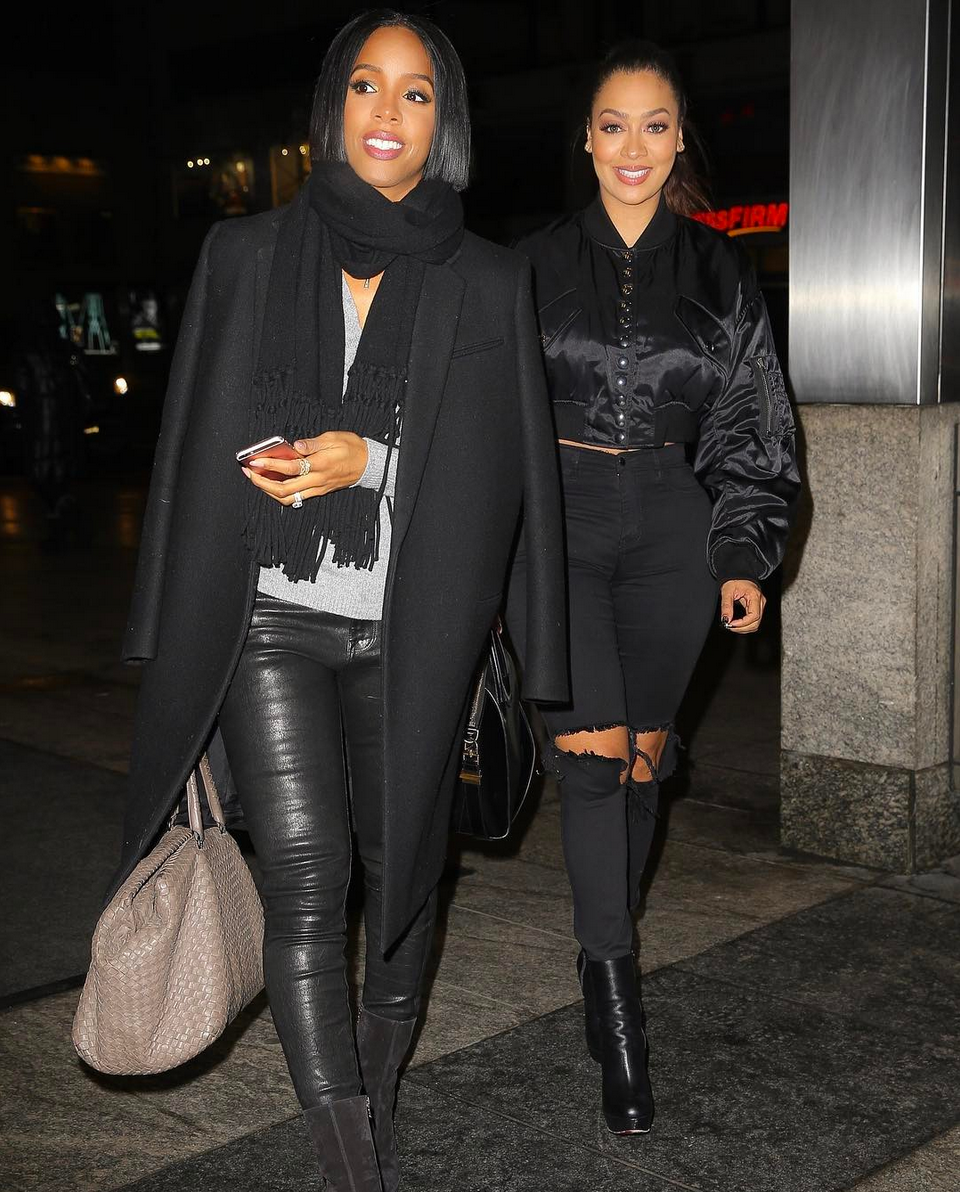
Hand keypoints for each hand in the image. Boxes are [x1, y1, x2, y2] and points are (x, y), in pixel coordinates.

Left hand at [242, 432, 368, 506]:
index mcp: (320, 464)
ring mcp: (317, 488)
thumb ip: (312, 443)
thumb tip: (296, 445)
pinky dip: (280, 492)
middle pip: (284, 489)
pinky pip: (296, 497)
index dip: (270, 464)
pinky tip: (272, 483)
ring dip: (269, 491)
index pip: (290, 467)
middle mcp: (317, 480)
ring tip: (257, 479)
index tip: (256, 460)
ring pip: (288, 498)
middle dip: (262, 483)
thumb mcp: (333, 437)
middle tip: (249, 472)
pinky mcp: (318, 491)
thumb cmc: (352, 448)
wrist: (368, 464)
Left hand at [720, 579, 764, 633]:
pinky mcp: (757, 608)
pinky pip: (753, 621)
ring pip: (755, 624)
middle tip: (729, 626)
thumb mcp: (727, 591)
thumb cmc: (734, 580)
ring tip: (731, 625)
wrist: (739, 574)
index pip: (754, 616)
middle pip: (756, 622)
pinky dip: (745, 625)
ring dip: (743, 628)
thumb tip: (725, 620)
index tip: (731, 624)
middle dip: (742, 628)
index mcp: (755, 596)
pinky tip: (736, 624)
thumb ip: (726, 606)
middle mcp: (760, 602)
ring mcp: (760, 605)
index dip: (742, 623)